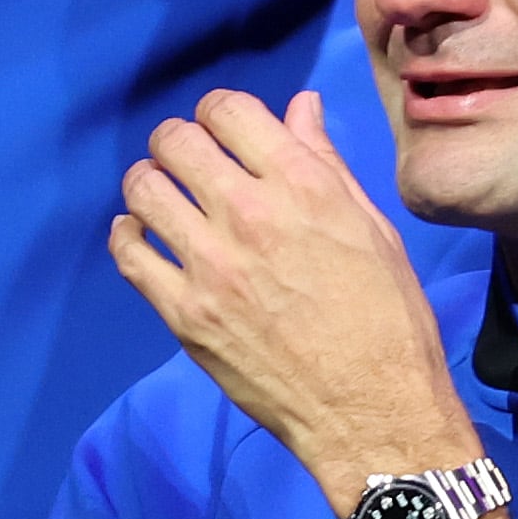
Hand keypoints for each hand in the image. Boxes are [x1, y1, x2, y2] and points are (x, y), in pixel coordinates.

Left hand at [108, 89, 465, 510]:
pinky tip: (145, 238)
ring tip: (168, 203)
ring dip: (152, 186)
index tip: (225, 135)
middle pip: (174, 140)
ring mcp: (211, 265)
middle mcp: (251, 214)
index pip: (227, 110)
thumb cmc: (389, 321)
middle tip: (192, 167)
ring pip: (144, 189)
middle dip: (180, 144)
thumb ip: (327, 164)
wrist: (373, 411)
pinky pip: (128, 252)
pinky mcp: (185, 313)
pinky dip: (129, 235)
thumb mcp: (374, 231)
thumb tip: (300, 107)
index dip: (220, 114)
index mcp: (304, 186)